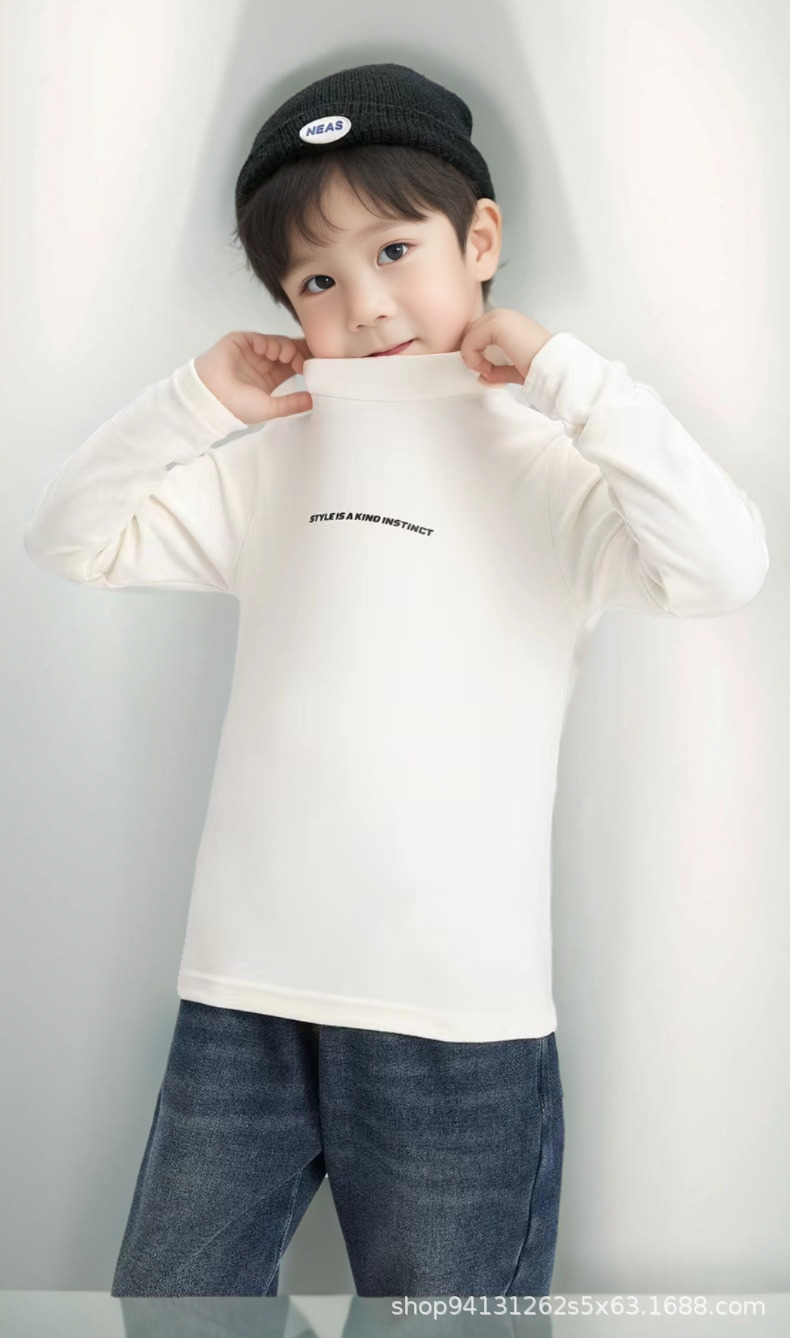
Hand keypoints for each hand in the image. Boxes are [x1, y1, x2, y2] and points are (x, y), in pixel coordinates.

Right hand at [194, 331, 313, 424]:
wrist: (212, 398)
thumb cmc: (237, 407)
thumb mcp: (270, 408)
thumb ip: (292, 404)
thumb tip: (313, 401)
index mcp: (271, 377)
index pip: (293, 363)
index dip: (305, 361)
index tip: (316, 365)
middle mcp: (263, 361)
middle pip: (288, 349)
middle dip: (299, 351)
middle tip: (306, 358)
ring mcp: (252, 351)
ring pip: (276, 342)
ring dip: (285, 347)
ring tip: (284, 358)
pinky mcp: (240, 341)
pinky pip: (258, 337)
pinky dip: (266, 342)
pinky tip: (267, 352)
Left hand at [459, 310, 553, 384]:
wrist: (554, 367)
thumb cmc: (540, 368)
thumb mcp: (514, 369)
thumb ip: (497, 371)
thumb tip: (481, 378)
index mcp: (508, 322)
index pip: (477, 332)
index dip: (474, 352)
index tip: (485, 372)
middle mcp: (503, 315)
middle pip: (470, 332)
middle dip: (471, 353)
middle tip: (483, 372)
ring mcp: (500, 317)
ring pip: (468, 336)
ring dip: (472, 358)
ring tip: (488, 372)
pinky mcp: (497, 325)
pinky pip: (470, 342)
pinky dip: (474, 359)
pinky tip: (488, 370)